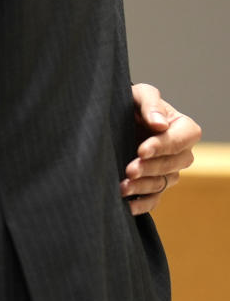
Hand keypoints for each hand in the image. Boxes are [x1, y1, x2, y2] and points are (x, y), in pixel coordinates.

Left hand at [121, 83, 199, 215]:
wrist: (115, 118)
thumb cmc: (132, 102)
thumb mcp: (140, 94)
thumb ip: (150, 104)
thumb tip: (160, 124)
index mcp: (184, 129)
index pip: (180, 141)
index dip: (162, 147)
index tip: (142, 150)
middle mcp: (181, 153)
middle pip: (173, 165)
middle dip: (150, 168)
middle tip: (130, 170)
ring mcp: (169, 171)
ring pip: (162, 183)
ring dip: (143, 187)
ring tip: (122, 187)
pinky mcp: (154, 185)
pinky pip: (154, 199)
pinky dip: (142, 204)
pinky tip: (127, 206)